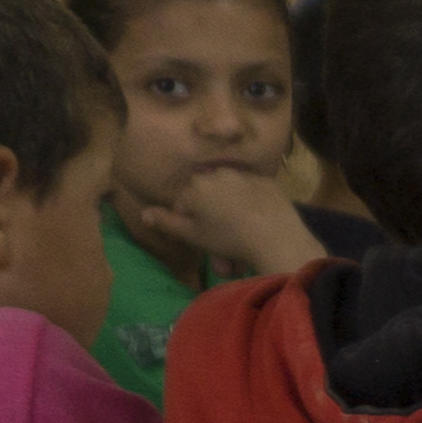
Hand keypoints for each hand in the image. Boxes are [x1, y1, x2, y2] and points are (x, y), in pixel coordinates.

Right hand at [139, 162, 324, 279]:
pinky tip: (260, 226)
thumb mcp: (193, 235)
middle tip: (224, 249)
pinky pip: (254, 195)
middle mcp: (218, 174)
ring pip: (231, 197)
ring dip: (232, 217)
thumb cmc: (228, 239)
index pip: (183, 204)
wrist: (276, 238)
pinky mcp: (268, 182)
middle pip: (208, 200)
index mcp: (195, 185)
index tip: (202, 241)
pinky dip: (253, 208)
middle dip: (213, 223)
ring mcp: (245, 175)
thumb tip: (144, 213)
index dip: (189, 225)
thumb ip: (167, 223)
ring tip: (242, 242)